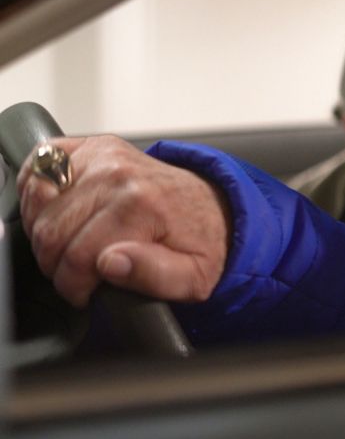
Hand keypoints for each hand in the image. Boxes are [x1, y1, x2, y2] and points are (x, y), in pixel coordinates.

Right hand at [18, 135, 230, 306]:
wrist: (213, 208)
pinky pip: (39, 167)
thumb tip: (111, 264)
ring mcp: (102, 156)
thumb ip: (155, 276)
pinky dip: (37, 193)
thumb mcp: (193, 276)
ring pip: (38, 205)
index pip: (77, 257)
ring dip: (45, 233)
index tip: (86, 292)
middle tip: (79, 273)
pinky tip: (59, 213)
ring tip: (72, 246)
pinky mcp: (92, 147)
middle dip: (57, 263)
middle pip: (51, 232)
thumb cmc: (201, 242)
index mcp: (141, 205)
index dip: (74, 285)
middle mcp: (118, 174)